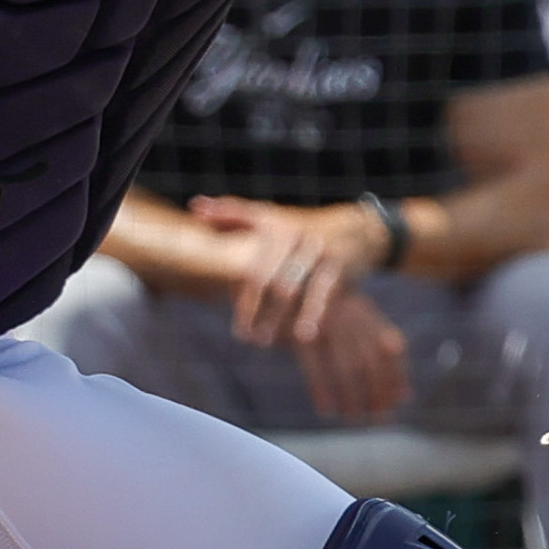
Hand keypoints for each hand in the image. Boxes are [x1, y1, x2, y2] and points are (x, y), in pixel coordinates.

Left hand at [190, 194, 391, 347]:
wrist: (353, 229)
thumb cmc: (299, 227)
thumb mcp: (268, 217)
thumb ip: (232, 213)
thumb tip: (195, 207)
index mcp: (276, 227)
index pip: (254, 267)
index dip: (244, 299)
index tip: (235, 324)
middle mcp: (298, 237)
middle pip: (272, 282)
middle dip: (258, 312)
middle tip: (247, 338)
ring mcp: (321, 251)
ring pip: (295, 289)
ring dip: (280, 319)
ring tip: (267, 342)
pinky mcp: (341, 266)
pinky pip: (324, 294)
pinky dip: (313, 316)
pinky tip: (304, 337)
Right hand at [293, 285, 410, 421]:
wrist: (275, 275)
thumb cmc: (316, 308)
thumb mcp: (347, 320)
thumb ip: (375, 349)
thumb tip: (405, 395)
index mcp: (363, 310)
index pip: (391, 344)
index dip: (397, 374)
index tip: (400, 400)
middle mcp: (348, 313)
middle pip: (371, 359)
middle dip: (378, 390)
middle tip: (379, 417)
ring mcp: (325, 320)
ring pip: (346, 365)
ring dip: (352, 395)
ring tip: (352, 417)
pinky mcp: (298, 330)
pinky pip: (314, 365)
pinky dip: (322, 389)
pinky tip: (326, 409)